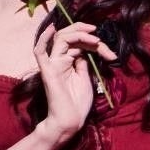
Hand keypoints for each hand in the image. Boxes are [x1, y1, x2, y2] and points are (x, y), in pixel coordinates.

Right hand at [32, 22, 117, 143]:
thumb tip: (86, 50)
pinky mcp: (48, 71)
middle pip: (69, 36)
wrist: (70, 121)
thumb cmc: (78, 103)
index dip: (94, 42)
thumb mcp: (86, 78)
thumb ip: (83, 63)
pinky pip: (40, 52)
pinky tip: (52, 29)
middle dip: (85, 32)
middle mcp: (59, 60)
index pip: (79, 43)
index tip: (109, 51)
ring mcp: (53, 64)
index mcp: (69, 61)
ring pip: (61, 39)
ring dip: (78, 34)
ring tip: (94, 38)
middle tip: (98, 35)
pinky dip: (43, 38)